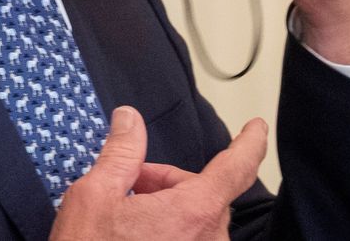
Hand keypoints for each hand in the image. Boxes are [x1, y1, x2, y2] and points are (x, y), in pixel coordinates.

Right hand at [50, 106, 267, 240]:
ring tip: (126, 220)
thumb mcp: (93, 197)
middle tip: (129, 187)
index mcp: (192, 214)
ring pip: (196, 223)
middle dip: (168, 183)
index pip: (236, 167)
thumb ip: (121, 153)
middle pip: (203, 195)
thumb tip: (130, 120)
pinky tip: (135, 239)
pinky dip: (169, 235)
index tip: (255, 128)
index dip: (249, 143)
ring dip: (168, 212)